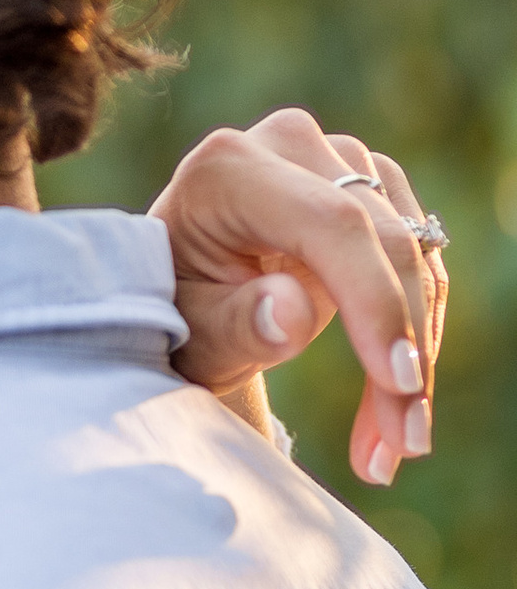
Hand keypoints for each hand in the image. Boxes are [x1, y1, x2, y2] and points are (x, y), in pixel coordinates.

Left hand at [149, 111, 447, 485]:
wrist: (175, 296)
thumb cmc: (169, 317)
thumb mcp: (187, 335)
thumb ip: (234, 323)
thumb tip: (293, 314)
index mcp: (227, 169)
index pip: (330, 226)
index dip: (374, 303)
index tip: (399, 382)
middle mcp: (289, 145)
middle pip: (381, 240)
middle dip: (403, 348)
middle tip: (404, 442)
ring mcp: (337, 158)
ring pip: (412, 253)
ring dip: (418, 351)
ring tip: (395, 443)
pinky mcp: (370, 185)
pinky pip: (419, 258)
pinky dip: (417, 331)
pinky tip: (400, 401)